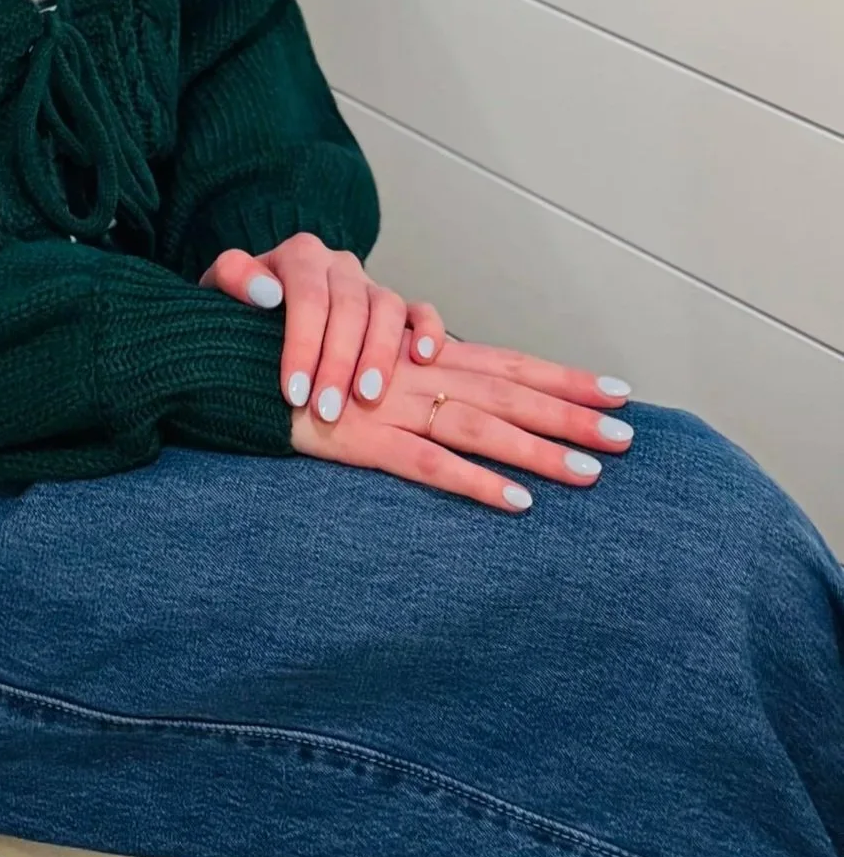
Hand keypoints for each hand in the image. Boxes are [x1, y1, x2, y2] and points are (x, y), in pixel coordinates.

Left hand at [199, 237, 443, 425]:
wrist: (258, 305)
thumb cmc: (240, 307)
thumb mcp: (220, 291)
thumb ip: (232, 277)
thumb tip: (265, 291)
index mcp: (300, 254)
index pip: (307, 297)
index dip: (302, 345)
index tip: (292, 392)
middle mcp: (339, 264)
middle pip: (349, 307)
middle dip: (338, 363)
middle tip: (327, 410)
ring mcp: (371, 283)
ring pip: (388, 309)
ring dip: (379, 354)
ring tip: (366, 397)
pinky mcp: (397, 307)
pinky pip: (421, 310)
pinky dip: (428, 330)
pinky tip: (422, 357)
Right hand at [291, 330, 636, 511]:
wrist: (227, 359)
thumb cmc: (292, 358)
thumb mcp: (354, 357)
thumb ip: (400, 367)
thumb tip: (443, 375)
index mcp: (416, 354)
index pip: (503, 362)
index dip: (559, 376)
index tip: (614, 389)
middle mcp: (413, 374)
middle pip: (506, 392)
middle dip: (569, 412)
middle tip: (629, 434)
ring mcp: (389, 406)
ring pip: (479, 427)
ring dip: (538, 450)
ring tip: (592, 474)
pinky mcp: (361, 440)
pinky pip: (427, 464)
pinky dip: (474, 483)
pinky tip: (517, 502)